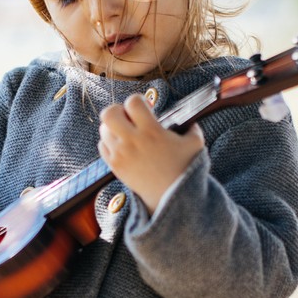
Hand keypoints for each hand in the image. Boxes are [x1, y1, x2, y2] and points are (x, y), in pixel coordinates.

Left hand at [98, 93, 204, 214]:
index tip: (146, 109)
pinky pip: (102, 146)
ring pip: (103, 129)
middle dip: (117, 110)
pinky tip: (123, 146)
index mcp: (152, 131)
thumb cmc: (184, 168)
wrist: (171, 196)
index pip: (133, 102)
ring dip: (113, 127)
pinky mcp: (115, 166)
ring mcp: (121, 154)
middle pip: (109, 113)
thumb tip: (188, 120)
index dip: (138, 101)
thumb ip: (192, 127)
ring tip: (127, 133)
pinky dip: (109, 143)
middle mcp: (132, 141)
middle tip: (128, 117)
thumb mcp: (195, 143)